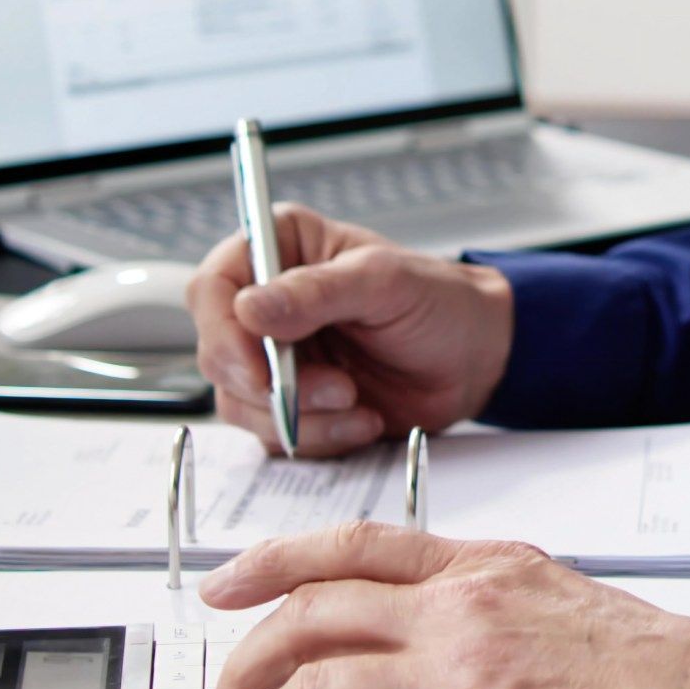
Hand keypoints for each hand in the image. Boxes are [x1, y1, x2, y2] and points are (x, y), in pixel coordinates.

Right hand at [186, 206, 514, 457]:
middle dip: (272, 385)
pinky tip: (363, 418)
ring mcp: (275, 359)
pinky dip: (321, 437)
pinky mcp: (294, 403)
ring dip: (303, 416)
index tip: (257, 369)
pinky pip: (276, 436)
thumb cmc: (438, 302)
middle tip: (335, 388)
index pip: (213, 288)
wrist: (476, 358)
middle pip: (218, 354)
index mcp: (279, 251)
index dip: (223, 333)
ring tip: (357, 400)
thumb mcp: (383, 282)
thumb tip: (251, 307)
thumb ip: (315, 293)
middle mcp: (267, 305)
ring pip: (242, 404)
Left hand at [199, 524, 689, 688]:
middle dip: (244, 666)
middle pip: (310, 616)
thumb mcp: (554, 615)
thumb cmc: (668, 678)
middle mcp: (462, 607)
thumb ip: (473, 625)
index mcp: (482, 568)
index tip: (225, 583)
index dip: (270, 562)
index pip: (351, 547)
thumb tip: (399, 667)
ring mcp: (464, 670)